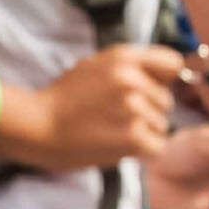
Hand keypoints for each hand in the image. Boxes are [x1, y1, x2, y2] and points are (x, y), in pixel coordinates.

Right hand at [16, 45, 185, 170]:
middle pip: (167, 99)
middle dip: (149, 109)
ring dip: (144, 131)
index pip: (173, 63)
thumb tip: (173, 72)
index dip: (164, 79)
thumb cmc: (65, 97)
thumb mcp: (96, 65)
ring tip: (113, 130)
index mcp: (124, 58)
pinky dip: (143, 150)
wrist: (35, 126)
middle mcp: (133, 80)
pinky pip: (158, 145)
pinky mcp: (134, 137)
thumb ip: (133, 65)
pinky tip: (120, 145)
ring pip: (163, 124)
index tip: (150, 89)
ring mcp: (134, 109)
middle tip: (118, 115)